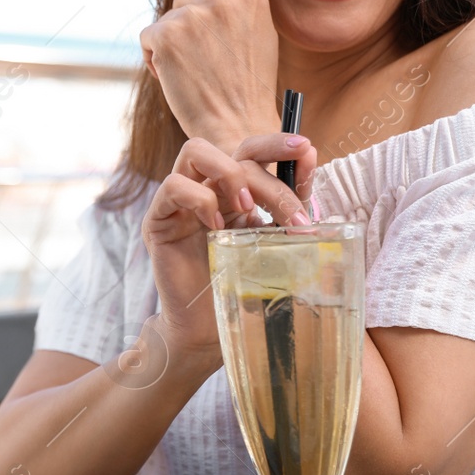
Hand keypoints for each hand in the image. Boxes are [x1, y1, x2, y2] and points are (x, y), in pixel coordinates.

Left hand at [138, 0, 280, 151]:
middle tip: (203, 61)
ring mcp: (192, 15)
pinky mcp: (166, 35)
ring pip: (165, 20)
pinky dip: (154, 58)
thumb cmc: (246, 86)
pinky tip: (176, 78)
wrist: (237, 123)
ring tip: (194, 72)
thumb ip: (233, 2)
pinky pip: (148, 37)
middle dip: (184, 24)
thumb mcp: (256, 32)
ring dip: (170, 43)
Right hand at [140, 133, 318, 351]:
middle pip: (236, 150)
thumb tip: (315, 203)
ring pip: (196, 151)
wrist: (206, 329)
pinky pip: (173, 186)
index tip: (307, 150)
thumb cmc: (239, 289)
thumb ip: (285, 223)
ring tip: (249, 209)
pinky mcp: (159, 220)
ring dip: (231, 174)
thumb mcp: (272, 249)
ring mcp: (181, 202)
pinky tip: (216, 226)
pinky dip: (199, 199)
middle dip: (271, 179)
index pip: (255, 151)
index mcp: (236, 192)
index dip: (279, 145)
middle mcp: (209, 189)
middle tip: (295, 215)